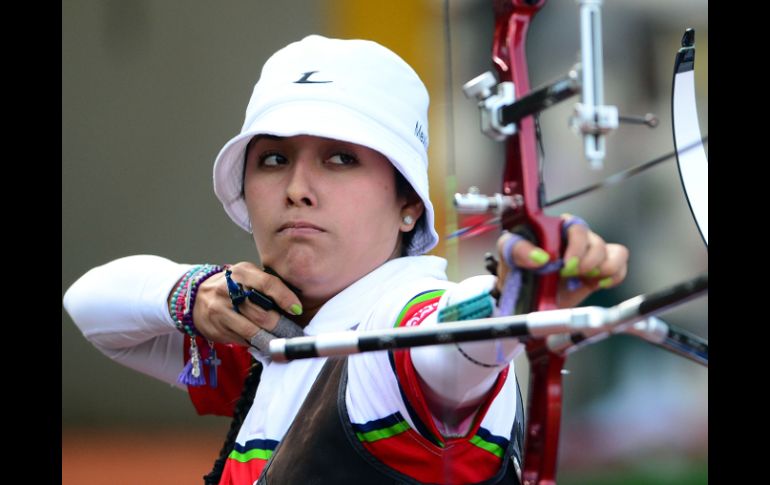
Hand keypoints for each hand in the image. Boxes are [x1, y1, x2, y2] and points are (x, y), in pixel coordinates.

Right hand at [188, 262, 302, 343]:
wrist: (196, 296)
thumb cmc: (231, 285)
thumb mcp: (247, 275)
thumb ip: (267, 284)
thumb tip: (294, 304)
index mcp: (241, 273)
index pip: (267, 284)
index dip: (285, 298)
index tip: (297, 309)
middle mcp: (228, 290)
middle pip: (262, 314)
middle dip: (281, 326)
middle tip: (294, 332)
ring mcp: (220, 311)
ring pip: (252, 331)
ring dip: (271, 339)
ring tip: (283, 341)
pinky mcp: (216, 328)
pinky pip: (242, 340)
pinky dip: (256, 343)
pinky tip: (265, 343)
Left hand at [496, 214, 628, 308]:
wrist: (526, 298)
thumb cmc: (518, 271)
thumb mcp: (509, 256)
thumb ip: (519, 249)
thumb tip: (539, 257)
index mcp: (555, 229)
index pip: (574, 225)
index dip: (576, 245)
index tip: (566, 264)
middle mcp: (574, 239)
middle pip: (595, 240)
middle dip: (587, 260)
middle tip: (572, 273)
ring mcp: (589, 254)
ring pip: (612, 251)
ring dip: (602, 267)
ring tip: (584, 278)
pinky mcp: (600, 270)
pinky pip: (620, 263)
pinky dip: (615, 274)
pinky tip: (600, 282)